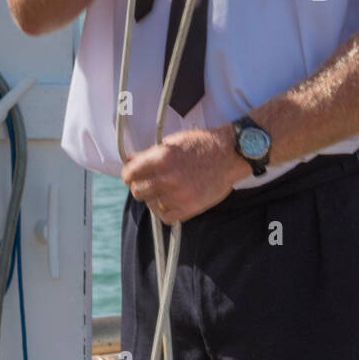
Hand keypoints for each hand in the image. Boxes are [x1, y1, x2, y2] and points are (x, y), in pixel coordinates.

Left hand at [121, 125, 248, 223]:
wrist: (229, 154)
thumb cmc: (201, 145)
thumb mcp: (173, 142)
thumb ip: (149, 154)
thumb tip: (129, 159)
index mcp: (161, 158)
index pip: (130, 174)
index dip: (129, 175)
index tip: (132, 176)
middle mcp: (167, 178)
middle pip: (138, 191)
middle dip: (140, 186)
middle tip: (149, 183)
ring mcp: (178, 195)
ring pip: (150, 204)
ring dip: (154, 198)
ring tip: (163, 190)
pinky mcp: (189, 208)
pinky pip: (165, 217)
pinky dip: (164, 211)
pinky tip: (170, 201)